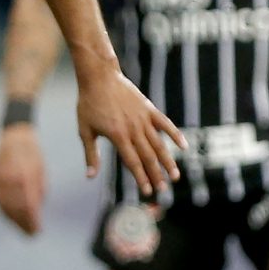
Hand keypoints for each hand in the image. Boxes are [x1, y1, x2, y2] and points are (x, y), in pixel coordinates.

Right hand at [0, 123, 44, 235]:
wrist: (13, 136)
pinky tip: (10, 218)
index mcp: (25, 178)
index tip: (37, 232)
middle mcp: (10, 181)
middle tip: (31, 235)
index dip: (32, 222)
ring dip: (13, 220)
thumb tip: (36, 210)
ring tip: (22, 229)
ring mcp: (0, 181)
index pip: (28, 207)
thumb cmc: (32, 154)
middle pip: (16, 209)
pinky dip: (4, 211)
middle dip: (23, 224)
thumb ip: (38, 191)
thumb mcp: (41, 172)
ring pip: (5, 206)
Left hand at [73, 65, 182, 195]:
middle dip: (156, 175)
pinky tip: (183, 147)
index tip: (148, 191)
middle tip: (164, 190)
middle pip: (148, 157)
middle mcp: (133, 129)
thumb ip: (90, 154)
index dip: (141, 178)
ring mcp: (143, 119)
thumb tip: (90, 176)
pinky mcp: (149, 109)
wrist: (99, 78)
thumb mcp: (85, 130)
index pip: (132, 162)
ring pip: (159, 144)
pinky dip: (175, 135)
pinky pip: (165, 124)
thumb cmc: (88, 104)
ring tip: (175, 176)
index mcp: (117, 136)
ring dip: (168, 161)